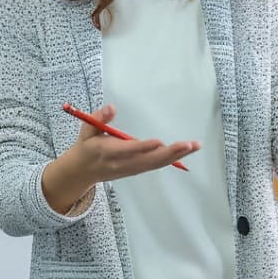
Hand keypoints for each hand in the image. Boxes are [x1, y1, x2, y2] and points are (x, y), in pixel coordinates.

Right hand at [72, 103, 198, 181]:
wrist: (82, 171)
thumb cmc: (86, 147)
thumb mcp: (86, 130)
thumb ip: (98, 118)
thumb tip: (112, 107)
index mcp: (107, 151)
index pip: (127, 151)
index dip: (143, 148)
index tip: (158, 142)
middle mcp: (122, 163)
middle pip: (149, 160)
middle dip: (170, 153)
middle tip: (188, 145)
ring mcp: (131, 168)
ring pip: (156, 164)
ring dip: (177, 156)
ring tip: (194, 146)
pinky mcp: (137, 170)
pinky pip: (156, 165)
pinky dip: (172, 159)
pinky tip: (186, 151)